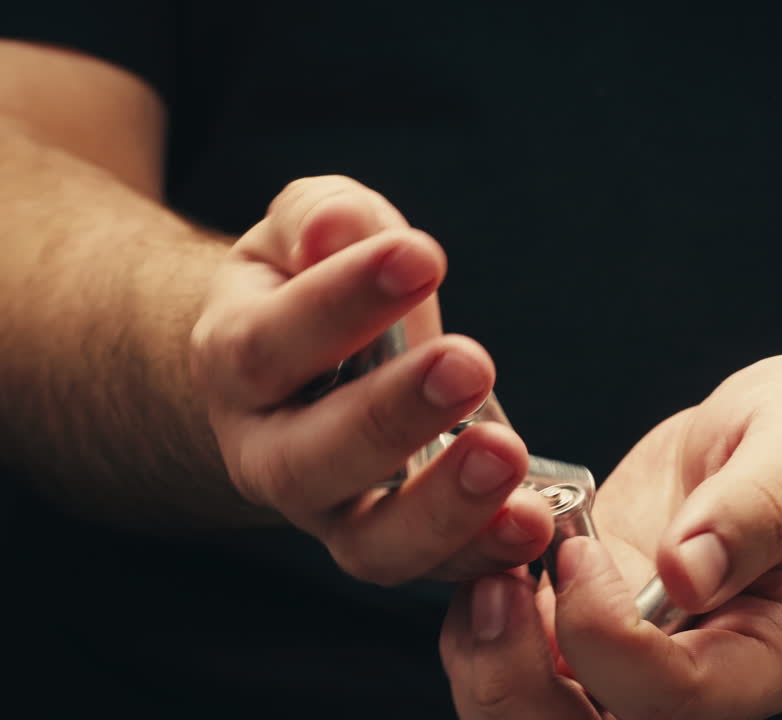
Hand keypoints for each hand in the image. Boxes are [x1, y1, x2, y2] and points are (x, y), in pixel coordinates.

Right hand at [190, 176, 552, 582]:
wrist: (309, 362)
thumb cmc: (314, 281)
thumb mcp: (307, 229)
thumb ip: (322, 220)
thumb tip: (335, 230)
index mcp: (235, 365)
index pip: (270, 344)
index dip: (341, 302)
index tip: (420, 257)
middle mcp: (269, 454)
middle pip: (310, 460)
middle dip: (393, 416)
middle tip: (470, 365)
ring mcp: (330, 512)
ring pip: (369, 542)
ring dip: (444, 507)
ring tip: (507, 456)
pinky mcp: (394, 542)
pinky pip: (434, 568)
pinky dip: (485, 551)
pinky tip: (535, 518)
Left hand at [441, 352, 781, 718]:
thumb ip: (755, 510)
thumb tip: (687, 572)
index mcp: (769, 658)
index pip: (673, 700)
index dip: (609, 640)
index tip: (581, 553)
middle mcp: (701, 678)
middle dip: (521, 689)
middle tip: (497, 591)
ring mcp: (638, 658)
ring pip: (542, 716)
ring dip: (491, 661)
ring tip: (488, 574)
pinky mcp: (592, 624)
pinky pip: (520, 661)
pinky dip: (482, 624)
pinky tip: (489, 556)